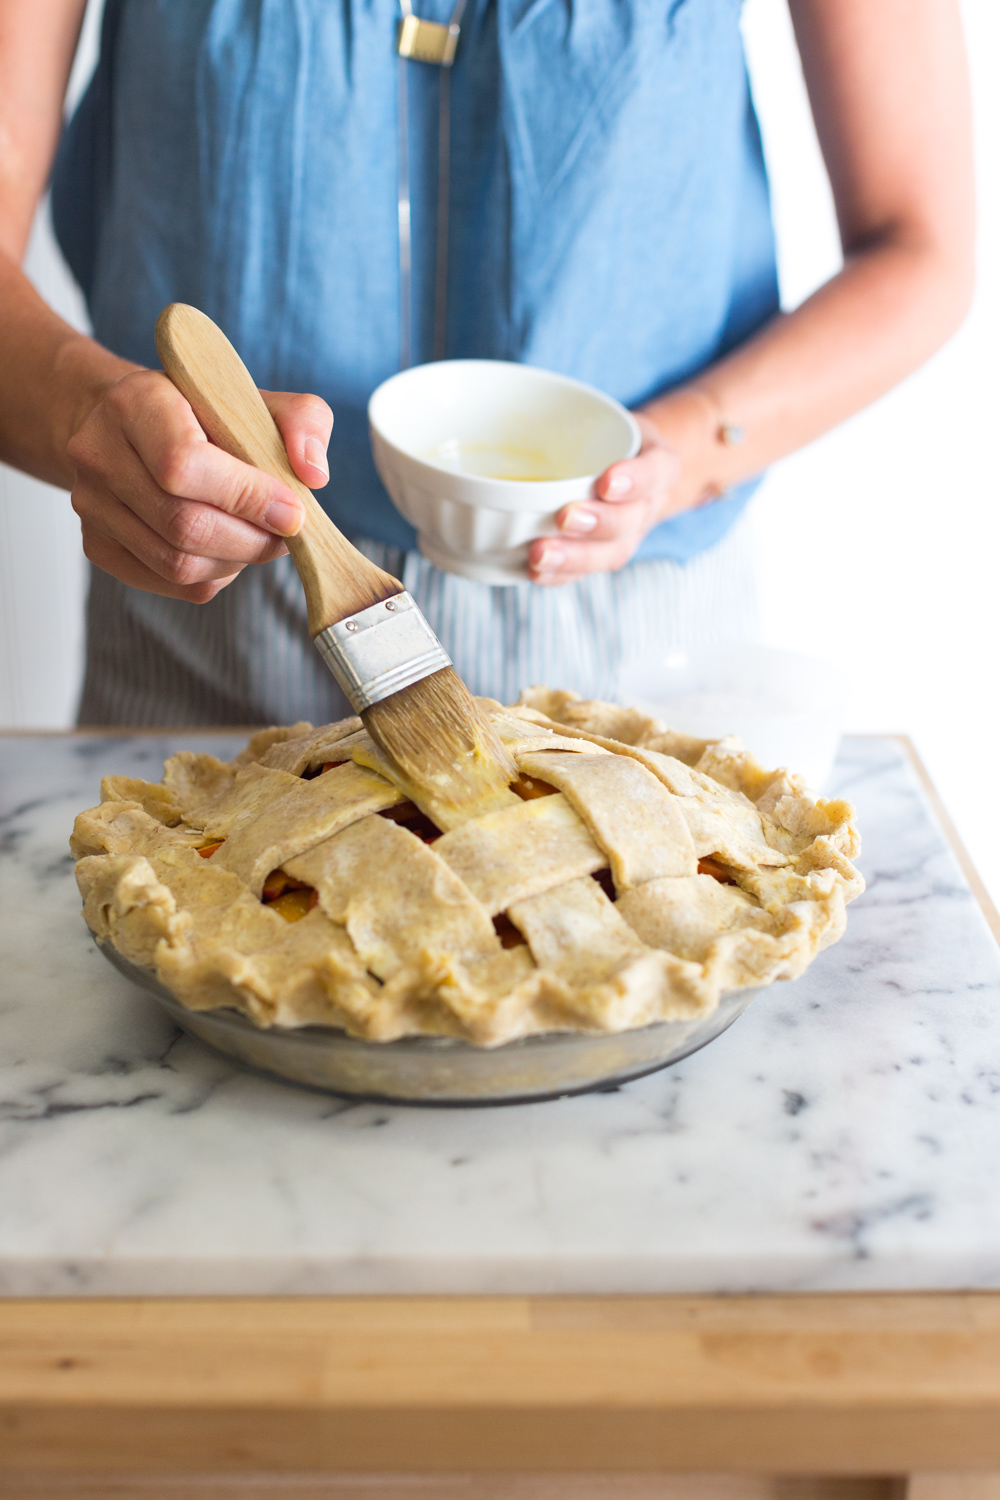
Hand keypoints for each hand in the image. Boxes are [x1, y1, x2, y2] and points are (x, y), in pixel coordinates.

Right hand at [67, 369, 332, 602]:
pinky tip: (228, 548)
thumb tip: (313, 475)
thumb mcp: (257, 397)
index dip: (247, 497)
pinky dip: (213, 575)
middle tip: (285, 534)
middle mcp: (98, 453)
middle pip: (183, 525)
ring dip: (236, 561)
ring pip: (177, 564)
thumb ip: (301, 421)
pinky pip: (169, 583)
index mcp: (135, 403)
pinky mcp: (98, 545)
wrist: (134, 426)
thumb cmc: (204, 412)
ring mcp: (92, 505)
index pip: (183, 464)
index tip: (292, 510)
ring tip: (259, 538)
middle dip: (251, 540)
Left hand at [525, 414, 682, 585]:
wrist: (626, 469)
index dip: (635, 480)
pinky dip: (560, 575)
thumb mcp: (604, 416)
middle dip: (598, 523)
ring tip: (539, 555)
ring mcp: (626, 536)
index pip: (656, 472)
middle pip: (630, 521)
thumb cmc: (607, 439)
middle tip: (565, 518)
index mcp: (657, 466)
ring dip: (574, 558)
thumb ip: (574, 415)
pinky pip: (585, 572)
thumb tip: (513, 409)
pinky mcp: (601, 555)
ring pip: (609, 554)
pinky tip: (535, 573)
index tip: (607, 482)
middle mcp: (645, 506)